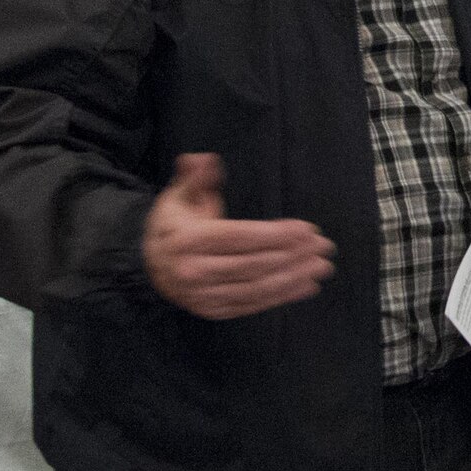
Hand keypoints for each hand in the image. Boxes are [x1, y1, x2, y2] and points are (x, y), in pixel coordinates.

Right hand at [142, 154, 335, 319]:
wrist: (145, 264)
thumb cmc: (173, 225)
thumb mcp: (178, 195)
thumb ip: (195, 177)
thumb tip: (205, 159)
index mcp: (187, 240)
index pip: (239, 238)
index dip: (276, 234)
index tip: (308, 229)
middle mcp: (194, 271)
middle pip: (252, 264)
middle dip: (293, 256)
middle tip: (325, 247)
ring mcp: (202, 295)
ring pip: (255, 288)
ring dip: (294, 278)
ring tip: (322, 267)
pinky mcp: (212, 310)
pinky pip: (251, 305)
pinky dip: (281, 297)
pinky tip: (306, 287)